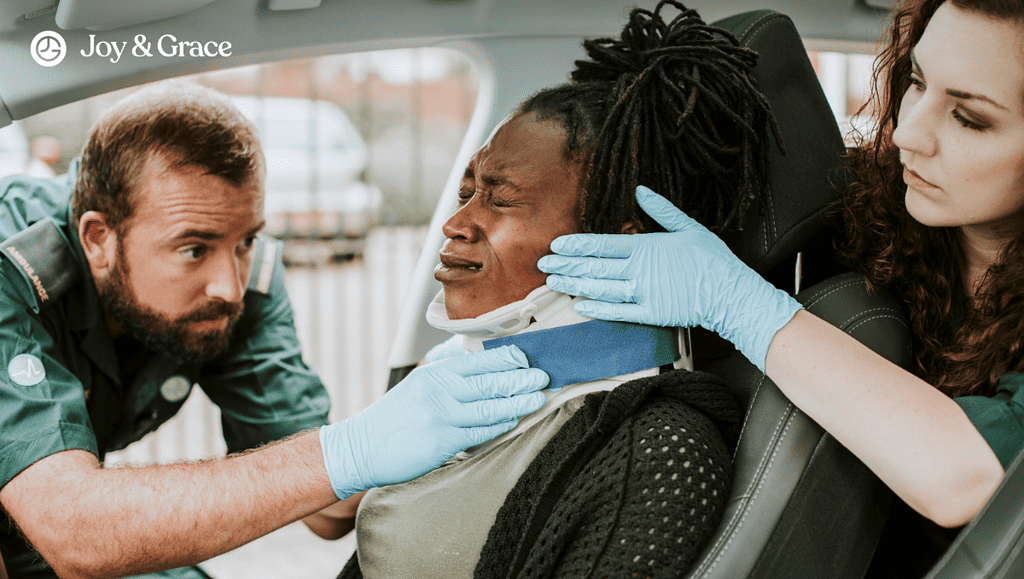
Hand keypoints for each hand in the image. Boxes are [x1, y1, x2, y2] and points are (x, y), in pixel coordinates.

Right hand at [319, 346, 547, 498]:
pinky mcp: (441, 440)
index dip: (506, 357)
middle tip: (543, 376)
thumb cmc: (394, 417)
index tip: (527, 356)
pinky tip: (513, 420)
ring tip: (537, 398)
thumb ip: (444, 369)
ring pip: (488, 406)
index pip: (478, 359)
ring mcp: (441, 415)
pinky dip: (499, 425)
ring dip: (517, 402)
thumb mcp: (417, 383)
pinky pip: (479, 431)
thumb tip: (469, 352)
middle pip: (488, 380)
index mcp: (435, 372)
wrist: (361, 447)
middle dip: (520, 378)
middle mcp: (438, 389)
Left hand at [538, 185, 800, 371]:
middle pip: (594, 266)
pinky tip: (580, 305)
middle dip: (566, 264)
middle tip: (543, 263)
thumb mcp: (688, 227)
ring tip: (554, 282)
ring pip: (600, 288)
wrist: (731, 293)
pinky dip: (598, 308)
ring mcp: (643, 293)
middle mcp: (639, 269)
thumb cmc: (712, 259)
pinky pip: (618, 311)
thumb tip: (640, 191)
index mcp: (646, 246)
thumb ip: (661, 210)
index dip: (576, 245)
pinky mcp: (650, 313)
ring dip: (574, 285)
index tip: (556, 244)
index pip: (602, 244)